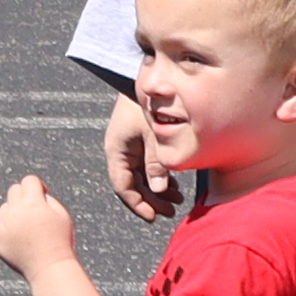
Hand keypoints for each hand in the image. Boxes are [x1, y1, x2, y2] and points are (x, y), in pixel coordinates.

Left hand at [0, 173, 78, 275]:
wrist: (50, 269)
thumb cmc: (60, 242)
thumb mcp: (62, 214)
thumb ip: (48, 198)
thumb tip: (35, 190)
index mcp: (33, 203)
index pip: (29, 181)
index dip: (37, 186)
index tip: (42, 196)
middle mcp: (15, 211)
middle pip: (14, 190)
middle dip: (24, 196)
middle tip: (35, 212)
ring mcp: (3, 225)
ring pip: (5, 207)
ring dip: (14, 213)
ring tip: (28, 230)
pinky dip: (5, 228)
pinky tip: (18, 238)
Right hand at [99, 97, 179, 222]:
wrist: (144, 77)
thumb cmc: (147, 104)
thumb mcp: (153, 135)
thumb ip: (155, 162)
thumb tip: (158, 189)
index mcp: (117, 150)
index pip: (123, 186)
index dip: (138, 204)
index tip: (154, 217)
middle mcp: (121, 151)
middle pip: (133, 185)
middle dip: (151, 200)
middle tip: (171, 211)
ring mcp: (130, 146)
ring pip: (142, 176)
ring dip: (158, 189)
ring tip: (178, 199)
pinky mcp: (140, 141)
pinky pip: (147, 166)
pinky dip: (160, 176)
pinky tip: (175, 184)